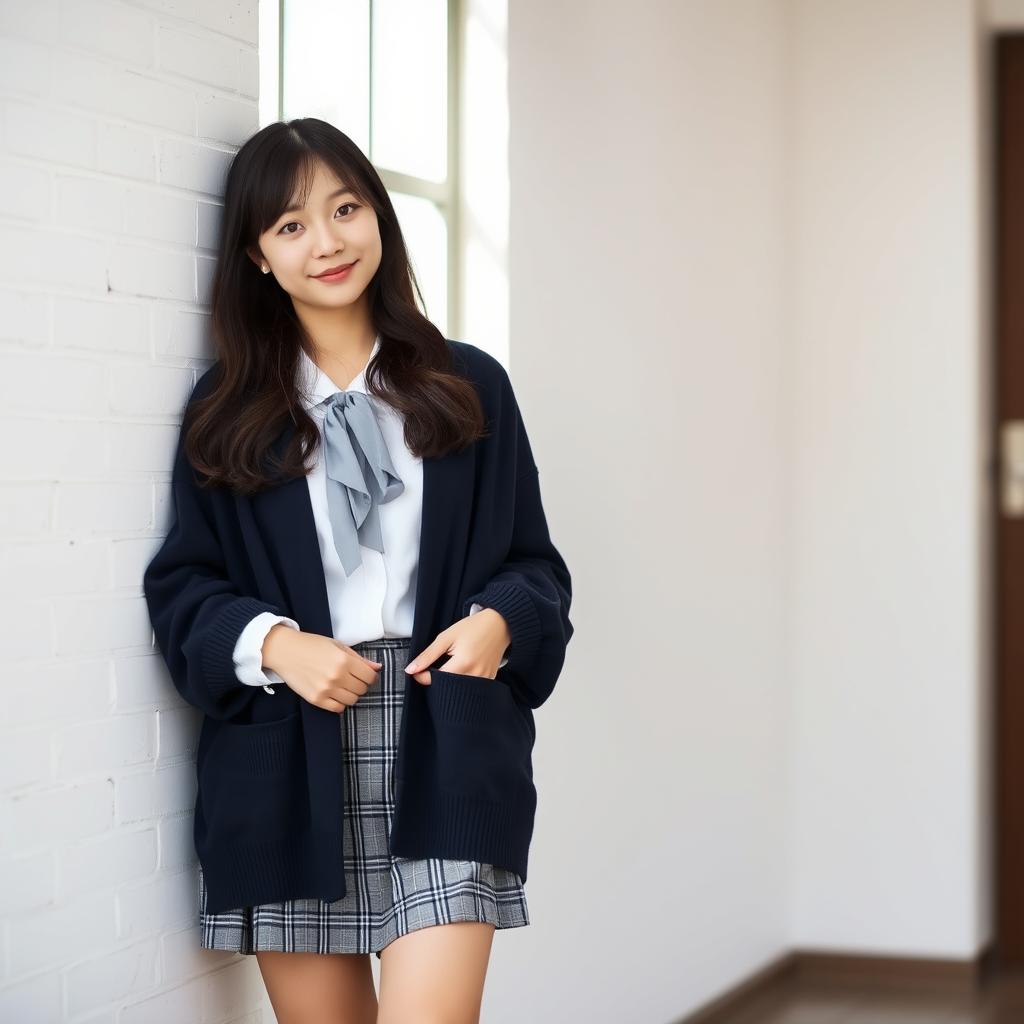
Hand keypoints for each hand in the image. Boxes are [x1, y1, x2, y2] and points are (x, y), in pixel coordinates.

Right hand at [262, 625, 381, 712]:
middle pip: (362, 689)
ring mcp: (326, 689)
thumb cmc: (311, 645)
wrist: (285, 651)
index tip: (366, 675)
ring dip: (351, 694)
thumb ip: (359, 658)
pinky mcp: (316, 699)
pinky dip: (340, 703)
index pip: (370, 676)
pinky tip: (335, 694)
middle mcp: (337, 676)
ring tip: (342, 685)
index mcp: (344, 660)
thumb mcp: (338, 645)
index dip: (370, 676)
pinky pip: (338, 709)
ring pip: (352, 700)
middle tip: (352, 678)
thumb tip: (377, 667)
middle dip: (361, 684)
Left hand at [403, 608, 511, 685]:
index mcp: (463, 663)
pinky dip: (461, 681)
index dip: (422, 676)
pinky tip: (462, 668)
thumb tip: (410, 669)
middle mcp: (475, 675)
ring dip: (449, 681)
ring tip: (450, 664)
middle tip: (435, 666)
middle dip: (436, 679)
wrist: (499, 624)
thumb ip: (428, 655)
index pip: (435, 680)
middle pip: (446, 687)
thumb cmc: (473, 627)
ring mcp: (484, 679)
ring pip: (458, 689)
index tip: (418, 669)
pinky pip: (470, 687)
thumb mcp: (446, 637)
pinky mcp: (489, 679)